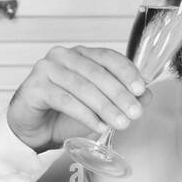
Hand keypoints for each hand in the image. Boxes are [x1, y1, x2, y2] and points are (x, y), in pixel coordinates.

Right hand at [6, 45, 152, 152]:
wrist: (35, 127)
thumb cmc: (67, 112)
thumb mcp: (100, 105)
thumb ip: (123, 96)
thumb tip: (147, 95)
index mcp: (82, 54)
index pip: (109, 57)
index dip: (127, 73)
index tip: (141, 90)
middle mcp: (64, 56)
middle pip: (97, 73)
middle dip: (120, 94)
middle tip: (135, 113)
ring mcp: (46, 68)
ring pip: (82, 86)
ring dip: (105, 107)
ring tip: (121, 123)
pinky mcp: (34, 86)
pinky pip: (65, 100)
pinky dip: (85, 114)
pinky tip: (99, 126)